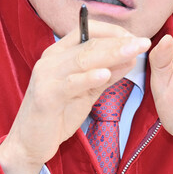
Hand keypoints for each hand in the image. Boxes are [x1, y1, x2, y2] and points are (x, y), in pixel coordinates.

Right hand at [0, 21, 150, 173]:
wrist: (29, 142)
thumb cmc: (58, 113)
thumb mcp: (87, 90)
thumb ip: (107, 74)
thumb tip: (131, 57)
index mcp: (59, 53)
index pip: (87, 31)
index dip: (114, 32)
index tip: (136, 38)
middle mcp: (51, 59)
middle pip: (89, 44)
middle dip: (119, 42)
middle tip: (143, 43)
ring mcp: (47, 76)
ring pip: (82, 59)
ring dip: (111, 54)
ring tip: (133, 52)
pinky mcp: (46, 96)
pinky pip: (70, 83)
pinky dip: (88, 77)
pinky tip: (106, 73)